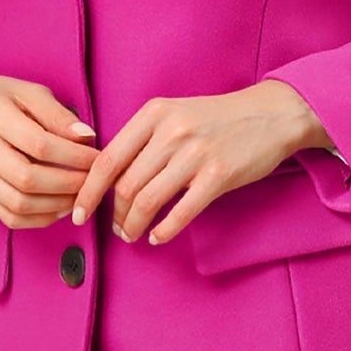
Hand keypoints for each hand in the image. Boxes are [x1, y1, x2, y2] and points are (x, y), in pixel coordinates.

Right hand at [0, 74, 98, 229]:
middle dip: (69, 183)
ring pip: (18, 203)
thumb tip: (87, 137)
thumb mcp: (28, 92)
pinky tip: (60, 207)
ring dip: (57, 204)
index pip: (39, 144)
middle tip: (93, 180)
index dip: (74, 155)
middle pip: (27, 178)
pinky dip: (40, 218)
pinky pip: (10, 217)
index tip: (97, 158)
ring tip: (80, 195)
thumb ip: (57, 114)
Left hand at [68, 80, 321, 245]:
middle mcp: (171, 131)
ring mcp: (195, 153)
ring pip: (148, 200)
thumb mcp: (174, 114)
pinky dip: (164, 230)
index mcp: (153, 114)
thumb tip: (108, 178)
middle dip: (115, 214)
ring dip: (134, 225)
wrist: (271, 114)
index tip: (79, 213)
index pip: (107, 159)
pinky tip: (158, 236)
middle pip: (125, 185)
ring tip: (133, 234)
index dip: (88, 192)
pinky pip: (181, 212)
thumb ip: (142, 139)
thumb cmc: (217, 118)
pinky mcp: (219, 175)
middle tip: (117, 228)